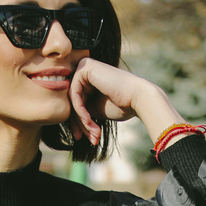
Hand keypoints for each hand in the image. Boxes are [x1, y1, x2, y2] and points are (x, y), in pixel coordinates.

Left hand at [68, 58, 183, 146]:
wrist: (138, 99)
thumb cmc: (122, 105)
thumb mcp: (96, 109)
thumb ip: (82, 110)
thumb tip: (67, 118)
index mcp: (88, 77)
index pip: (76, 102)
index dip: (79, 122)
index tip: (83, 138)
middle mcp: (85, 69)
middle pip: (73, 101)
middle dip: (80, 124)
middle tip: (89, 139)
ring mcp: (84, 66)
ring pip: (73, 100)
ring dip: (82, 121)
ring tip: (93, 133)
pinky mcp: (84, 68)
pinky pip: (75, 95)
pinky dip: (80, 111)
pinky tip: (89, 121)